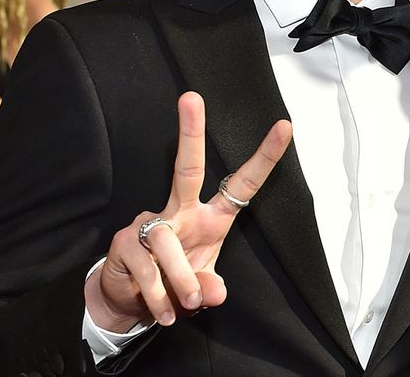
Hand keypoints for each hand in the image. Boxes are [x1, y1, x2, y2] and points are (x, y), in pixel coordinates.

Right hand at [84, 91, 291, 331]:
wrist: (129, 300)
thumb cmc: (175, 281)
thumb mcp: (202, 287)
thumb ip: (210, 287)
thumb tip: (212, 293)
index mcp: (210, 216)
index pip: (242, 184)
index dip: (265, 158)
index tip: (285, 126)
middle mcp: (181, 211)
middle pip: (187, 167)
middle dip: (190, 132)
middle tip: (192, 97)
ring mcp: (150, 223)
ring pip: (167, 241)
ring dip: (179, 277)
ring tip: (186, 304)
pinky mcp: (124, 243)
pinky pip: (146, 267)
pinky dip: (158, 295)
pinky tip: (163, 312)